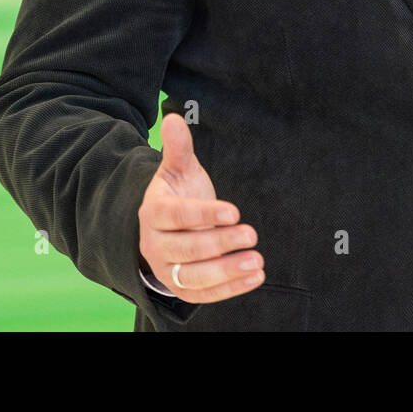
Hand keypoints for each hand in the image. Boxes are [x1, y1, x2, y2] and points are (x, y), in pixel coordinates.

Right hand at [137, 113, 264, 301]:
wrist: (162, 230)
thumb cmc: (177, 195)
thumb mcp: (177, 171)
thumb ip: (178, 148)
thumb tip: (173, 117)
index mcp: (154, 212)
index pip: (177, 215)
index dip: (205, 214)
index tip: (234, 211)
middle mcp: (156, 245)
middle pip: (187, 249)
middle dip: (221, 244)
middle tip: (252, 235)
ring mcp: (167, 269)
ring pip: (194, 276)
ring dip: (227, 271)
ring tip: (258, 261)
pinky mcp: (181, 289)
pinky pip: (203, 294)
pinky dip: (230, 289)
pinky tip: (256, 277)